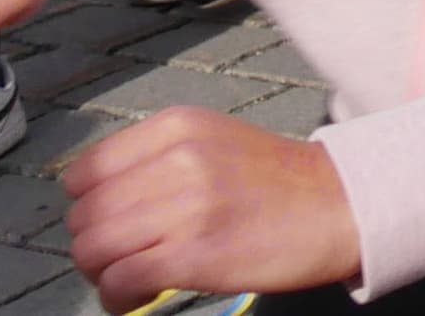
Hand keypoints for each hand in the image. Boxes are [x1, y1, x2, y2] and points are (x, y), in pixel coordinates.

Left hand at [65, 105, 361, 303]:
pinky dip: (118, 298)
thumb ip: (158, 158)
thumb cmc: (279, 182)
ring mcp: (186, 206)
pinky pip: (119, 281)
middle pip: (83, 215)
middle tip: (122, 257)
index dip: (89, 205)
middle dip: (94, 245)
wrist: (341, 206)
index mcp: (179, 126)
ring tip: (132, 277)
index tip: (110, 221)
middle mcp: (178, 159)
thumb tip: (98, 201)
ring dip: (103, 274)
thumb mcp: (215, 141)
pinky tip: (141, 297)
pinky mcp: (194, 254)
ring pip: (92, 249)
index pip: (85, 172)